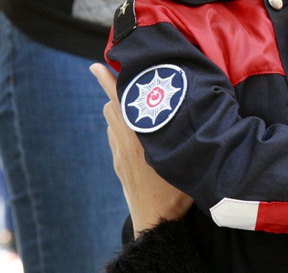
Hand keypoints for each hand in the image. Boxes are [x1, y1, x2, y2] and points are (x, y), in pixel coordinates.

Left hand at [90, 63, 193, 235]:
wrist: (156, 223)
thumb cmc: (176, 192)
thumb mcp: (183, 159)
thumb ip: (183, 135)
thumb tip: (191, 110)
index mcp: (138, 138)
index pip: (118, 102)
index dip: (106, 81)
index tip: (96, 65)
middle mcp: (124, 143)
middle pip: (111, 107)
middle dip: (117, 93)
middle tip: (128, 82)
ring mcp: (119, 155)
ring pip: (112, 123)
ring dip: (120, 112)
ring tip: (139, 109)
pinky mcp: (119, 166)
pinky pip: (116, 139)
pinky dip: (123, 130)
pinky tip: (141, 135)